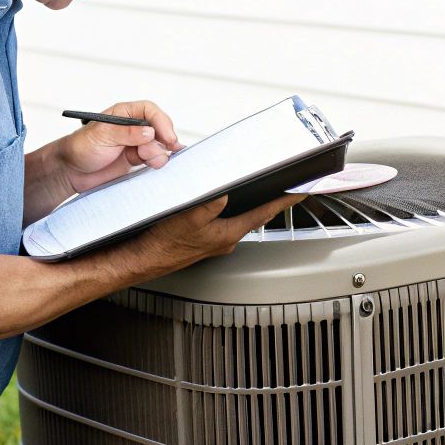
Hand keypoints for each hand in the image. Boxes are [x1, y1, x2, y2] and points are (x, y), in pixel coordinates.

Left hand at [53, 100, 184, 193]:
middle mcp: (133, 127)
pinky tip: (153, 165)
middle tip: (159, 153)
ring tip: (149, 161)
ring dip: (159, 153)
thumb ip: (126, 133)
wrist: (71, 171)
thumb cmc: (81, 147)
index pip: (150, 112)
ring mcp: (136, 143)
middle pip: (159, 128)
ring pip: (159, 145)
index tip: (168, 137)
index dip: (162, 122)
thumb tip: (149, 132)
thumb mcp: (102, 136)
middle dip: (163, 140)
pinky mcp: (137, 158)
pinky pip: (154, 158)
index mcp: (124, 114)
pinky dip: (157, 161)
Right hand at [111, 190, 308, 281]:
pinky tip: (220, 202)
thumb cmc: (162, 243)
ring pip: (238, 218)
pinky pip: (222, 221)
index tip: (301, 190)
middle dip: (269, 200)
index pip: (265, 213)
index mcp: (228, 234)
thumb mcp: (189, 215)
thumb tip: (227, 191)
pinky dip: (228, 211)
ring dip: (248, 205)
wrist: (142, 259)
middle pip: (255, 215)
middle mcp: (225, 240)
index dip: (285, 200)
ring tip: (257, 190)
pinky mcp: (203, 241)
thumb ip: (212, 202)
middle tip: (283, 186)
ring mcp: (215, 241)